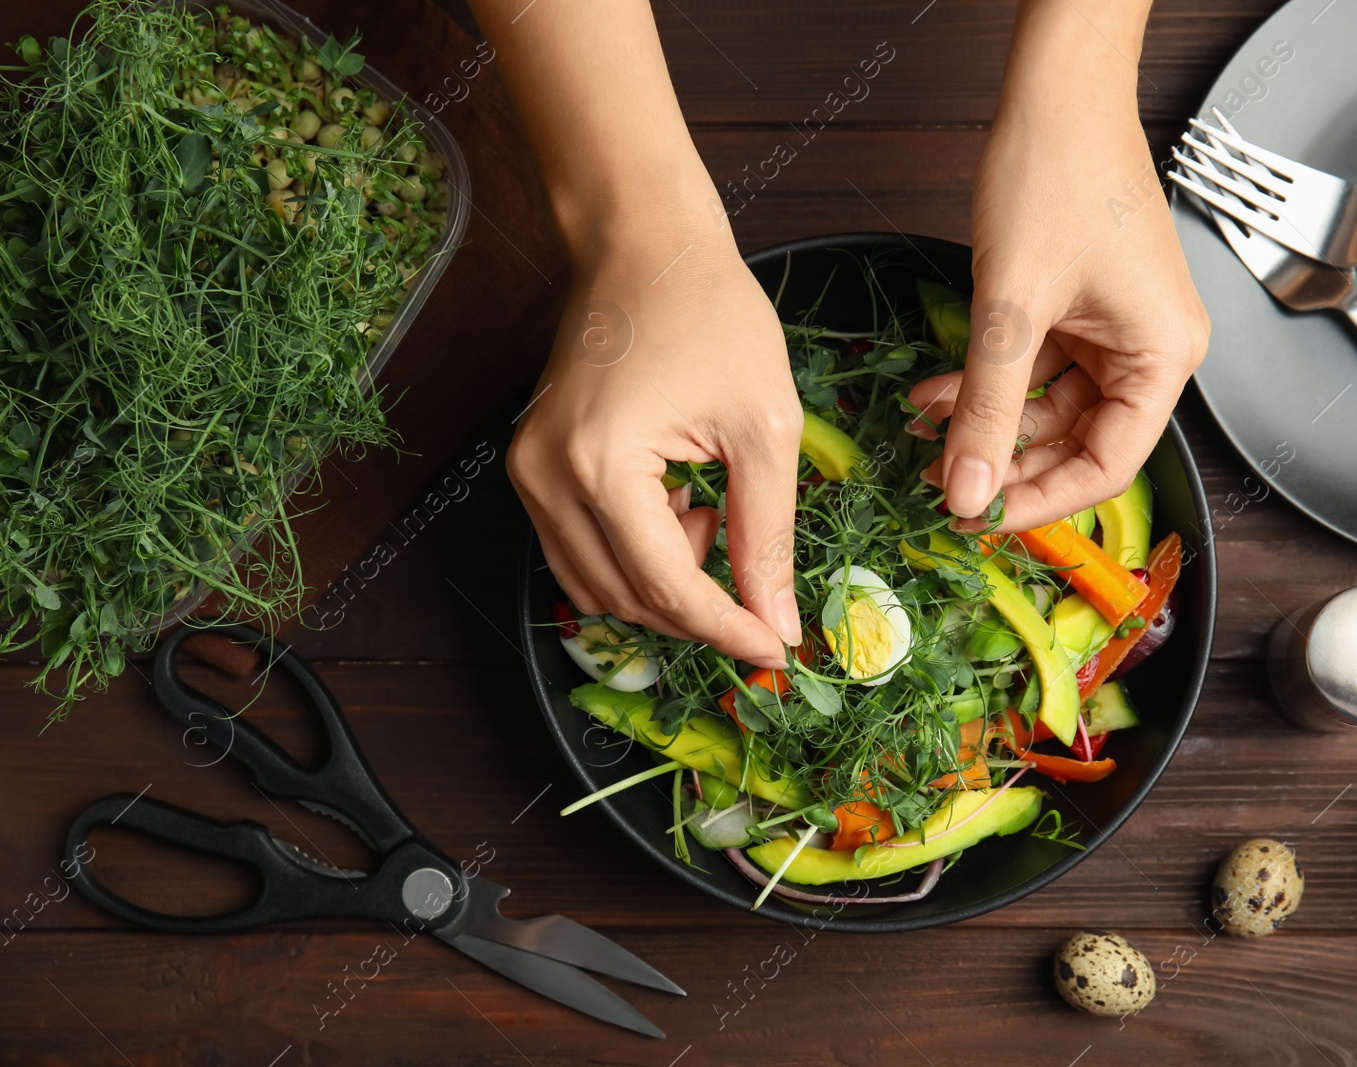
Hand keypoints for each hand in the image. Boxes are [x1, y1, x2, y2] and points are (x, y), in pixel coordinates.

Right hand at [508, 221, 803, 668]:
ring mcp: (528, 472)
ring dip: (662, 581)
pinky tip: (677, 506)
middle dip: (698, 609)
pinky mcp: (530, 464)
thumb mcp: (763, 429)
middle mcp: (545, 477)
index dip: (727, 629)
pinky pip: (578, 551)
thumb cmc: (711, 314)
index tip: (777, 651)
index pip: (666, 588)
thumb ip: (768, 535)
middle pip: (625, 599)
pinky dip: (633, 555)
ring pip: (596, 587)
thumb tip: (777, 624)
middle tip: (757, 579)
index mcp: (601, 466)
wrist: (644, 244)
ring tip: (710, 512)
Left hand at [907, 75, 1208, 531]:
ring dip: (987, 421)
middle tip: (944, 485)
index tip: (981, 517)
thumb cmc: (1058, 175)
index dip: (1044, 501)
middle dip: (1006, 462)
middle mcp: (1151, 349)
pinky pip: (1035, 367)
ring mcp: (1116, 329)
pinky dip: (988, 382)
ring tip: (928, 433)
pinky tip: (938, 391)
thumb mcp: (1011, 308)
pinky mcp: (1081, 308)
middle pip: (1079, 442)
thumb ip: (989, 407)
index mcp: (1163, 356)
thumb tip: (968, 490)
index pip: (1109, 464)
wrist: (1055, 93)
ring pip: (1049, 408)